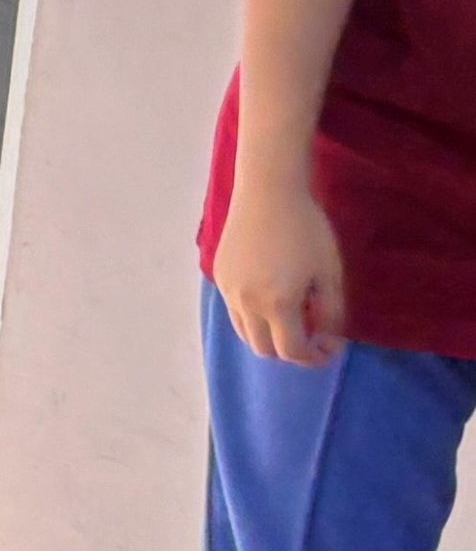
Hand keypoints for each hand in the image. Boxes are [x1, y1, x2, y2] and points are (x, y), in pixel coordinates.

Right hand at [214, 172, 350, 368]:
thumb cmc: (307, 230)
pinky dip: (253, 316)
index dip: (314, 356)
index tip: (331, 346)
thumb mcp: (329, 273)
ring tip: (290, 318)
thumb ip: (330, 312)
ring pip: (245, 333)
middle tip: (312, 335)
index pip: (292, 351)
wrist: (268, 194)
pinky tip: (271, 295)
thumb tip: (326, 338)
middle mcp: (246, 304)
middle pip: (264, 349)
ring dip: (268, 336)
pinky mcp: (220, 277)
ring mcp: (228, 291)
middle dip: (290, 350)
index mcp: (278, 304)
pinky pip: (235, 310)